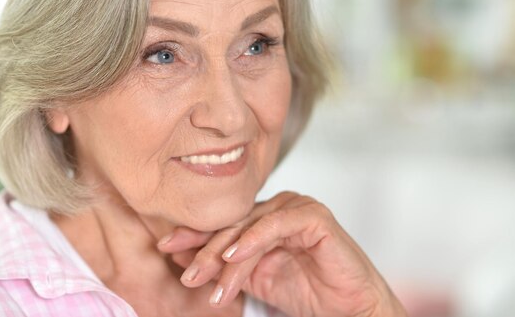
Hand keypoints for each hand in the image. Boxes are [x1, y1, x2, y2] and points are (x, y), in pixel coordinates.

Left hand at [157, 192, 406, 316]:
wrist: (349, 310)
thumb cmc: (308, 294)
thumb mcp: (254, 280)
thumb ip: (225, 265)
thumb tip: (180, 253)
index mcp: (265, 219)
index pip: (224, 223)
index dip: (194, 235)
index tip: (165, 248)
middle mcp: (279, 208)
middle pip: (233, 223)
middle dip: (204, 249)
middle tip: (185, 273)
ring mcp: (297, 208)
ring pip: (250, 226)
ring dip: (224, 254)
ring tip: (205, 280)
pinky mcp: (314, 216)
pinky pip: (276, 224)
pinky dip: (253, 239)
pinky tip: (234, 256)